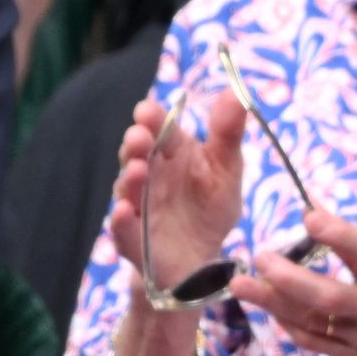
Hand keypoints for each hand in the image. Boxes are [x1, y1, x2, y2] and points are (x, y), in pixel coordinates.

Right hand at [109, 91, 245, 291]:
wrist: (203, 262)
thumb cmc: (210, 207)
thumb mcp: (226, 169)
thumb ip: (228, 134)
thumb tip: (235, 93)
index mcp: (170, 153)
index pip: (157, 128)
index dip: (150, 118)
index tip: (146, 111)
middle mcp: (148, 175)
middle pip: (135, 154)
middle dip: (135, 143)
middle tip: (139, 136)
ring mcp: (137, 207)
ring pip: (127, 189)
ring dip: (129, 178)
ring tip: (138, 169)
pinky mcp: (133, 240)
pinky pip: (122, 229)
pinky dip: (121, 221)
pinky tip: (124, 212)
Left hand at [229, 209, 356, 355]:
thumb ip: (355, 243)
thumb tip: (310, 206)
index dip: (340, 235)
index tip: (308, 217)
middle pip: (332, 297)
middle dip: (290, 278)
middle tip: (261, 257)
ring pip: (315, 323)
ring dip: (274, 303)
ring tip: (241, 284)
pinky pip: (316, 342)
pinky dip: (290, 324)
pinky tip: (270, 307)